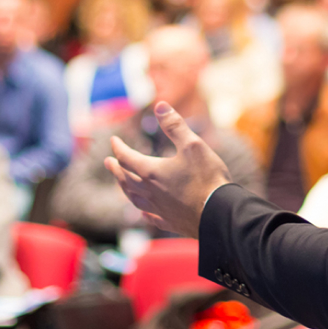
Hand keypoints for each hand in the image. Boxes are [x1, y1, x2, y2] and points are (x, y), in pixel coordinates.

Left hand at [106, 102, 231, 236]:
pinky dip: (144, 213)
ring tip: (121, 184)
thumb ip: (174, 126)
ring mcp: (159, 209)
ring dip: (124, 189)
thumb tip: (160, 106)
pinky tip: (143, 213)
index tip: (114, 141)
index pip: (127, 157)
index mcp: (152, 172)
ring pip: (134, 199)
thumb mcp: (193, 144)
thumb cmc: (207, 178)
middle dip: (116, 169)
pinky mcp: (170, 222)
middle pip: (125, 179)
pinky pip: (151, 217)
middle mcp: (150, 192)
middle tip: (108, 162)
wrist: (219, 214)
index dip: (118, 147)